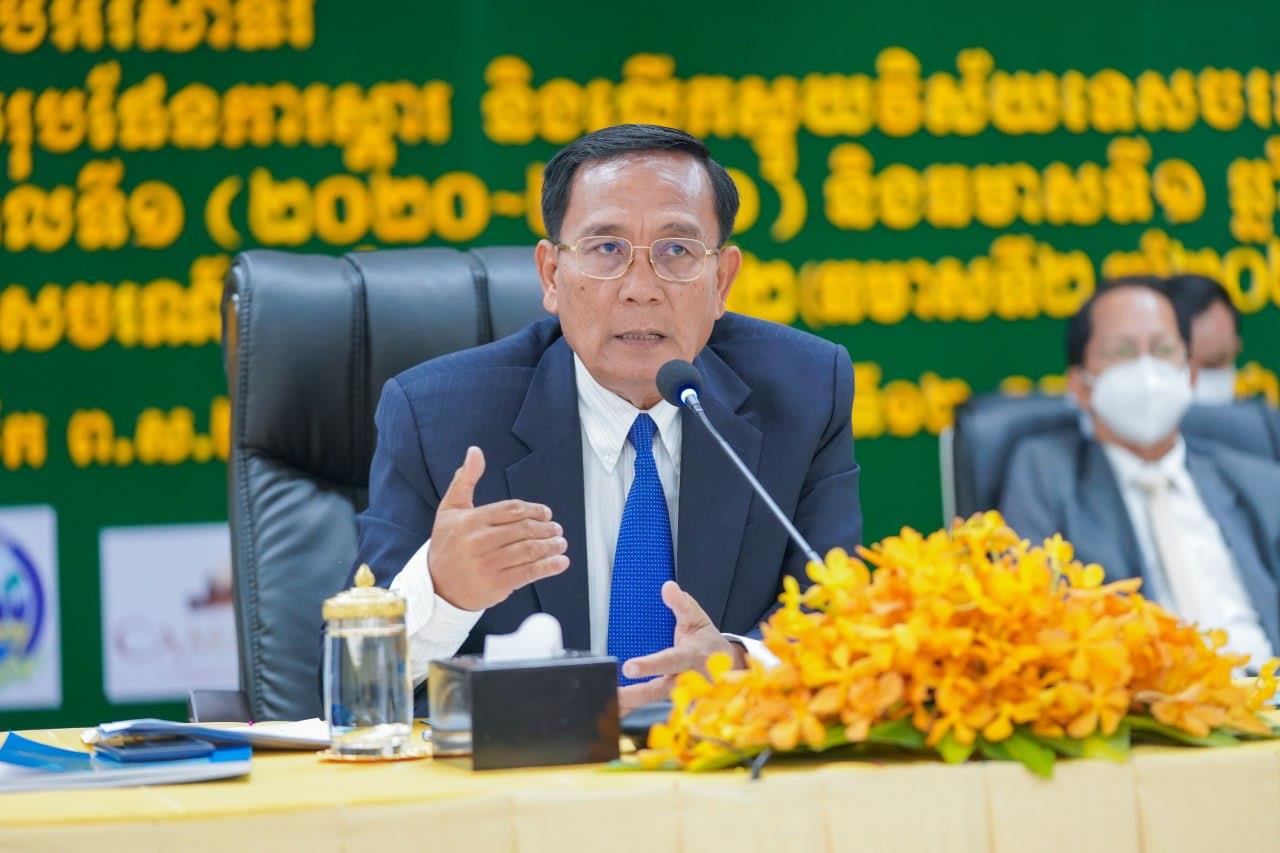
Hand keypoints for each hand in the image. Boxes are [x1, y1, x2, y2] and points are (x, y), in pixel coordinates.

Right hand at [427, 446, 568, 610]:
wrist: (436, 587)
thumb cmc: (447, 544)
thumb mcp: (450, 509)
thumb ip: (465, 480)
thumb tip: (475, 451)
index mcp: (471, 520)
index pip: (512, 509)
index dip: (534, 510)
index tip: (546, 514)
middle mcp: (479, 541)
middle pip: (524, 529)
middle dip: (546, 528)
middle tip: (556, 529)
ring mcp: (489, 564)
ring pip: (529, 550)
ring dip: (551, 546)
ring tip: (560, 543)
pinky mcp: (497, 584)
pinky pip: (529, 572)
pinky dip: (549, 566)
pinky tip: (560, 562)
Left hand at [617, 580, 746, 714]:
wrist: (732, 669)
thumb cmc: (708, 642)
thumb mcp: (698, 619)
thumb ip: (682, 604)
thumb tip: (668, 587)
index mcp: (692, 656)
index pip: (669, 661)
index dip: (650, 665)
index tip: (629, 668)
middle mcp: (687, 680)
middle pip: (658, 690)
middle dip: (634, 696)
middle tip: (611, 697)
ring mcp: (683, 698)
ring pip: (654, 704)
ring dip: (630, 708)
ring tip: (606, 710)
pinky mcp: (677, 707)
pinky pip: (653, 712)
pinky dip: (633, 714)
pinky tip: (613, 717)